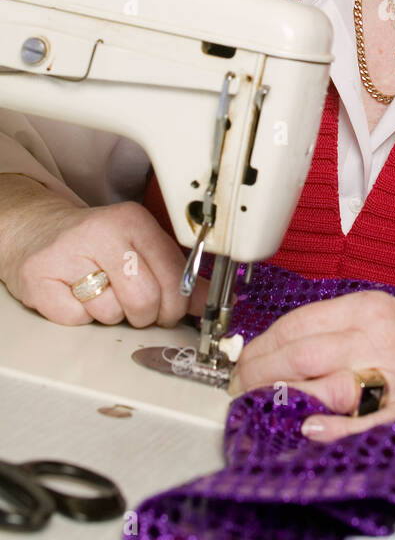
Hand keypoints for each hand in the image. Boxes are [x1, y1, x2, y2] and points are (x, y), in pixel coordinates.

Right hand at [1, 176, 190, 326]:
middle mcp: (101, 231)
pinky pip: (76, 319)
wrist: (40, 231)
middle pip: (144, 298)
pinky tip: (75, 295)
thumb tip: (209, 299)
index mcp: (133, 220)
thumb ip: (175, 273)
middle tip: (137, 309)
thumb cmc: (96, 245)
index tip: (171, 309)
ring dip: (110, 315)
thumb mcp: (140, 249)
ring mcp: (67, 252)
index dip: (177, 302)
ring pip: (110, 312)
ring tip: (100, 292)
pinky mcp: (39, 276)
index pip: (173, 274)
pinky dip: (79, 317)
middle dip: (146, 315)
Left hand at [229, 290, 394, 440]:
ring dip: (284, 401)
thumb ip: (335, 329)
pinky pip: (366, 423)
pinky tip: (310, 430)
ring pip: (324, 384)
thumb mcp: (381, 315)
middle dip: (258, 377)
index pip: (294, 325)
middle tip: (241, 393)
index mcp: (367, 308)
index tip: (241, 365)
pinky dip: (333, 429)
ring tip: (263, 411)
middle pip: (299, 355)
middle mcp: (378, 337)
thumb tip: (276, 354)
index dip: (257, 349)